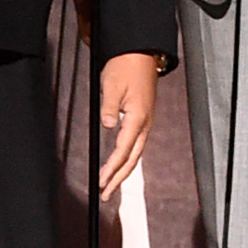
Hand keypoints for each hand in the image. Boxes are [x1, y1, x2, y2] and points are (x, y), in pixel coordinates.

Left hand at [96, 52, 157, 197]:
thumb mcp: (112, 85)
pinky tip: (120, 164)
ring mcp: (146, 122)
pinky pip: (136, 145)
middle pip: (133, 159)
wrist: (140, 53)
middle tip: (106, 194)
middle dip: (119, 178)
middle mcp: (145, 124)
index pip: (123, 150)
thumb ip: (109, 108)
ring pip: (135, 154)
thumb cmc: (125, 67)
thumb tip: (107, 125)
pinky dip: (127, 158)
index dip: (112, 168)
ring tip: (111, 186)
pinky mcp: (143, 118)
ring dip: (123, 171)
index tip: (101, 181)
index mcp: (138, 117)